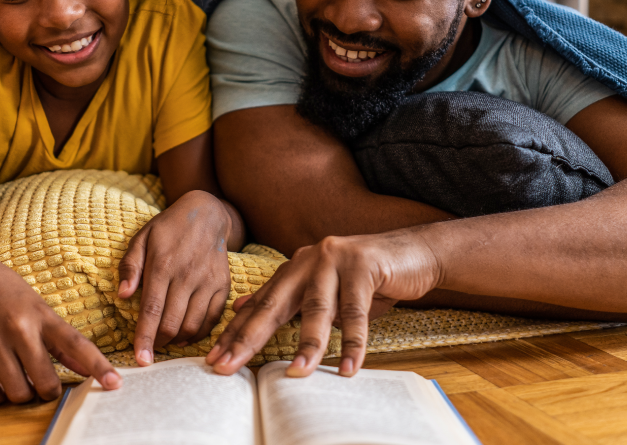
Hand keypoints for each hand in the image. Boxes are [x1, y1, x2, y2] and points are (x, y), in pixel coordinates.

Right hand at [0, 251, 120, 404]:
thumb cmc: (10, 293)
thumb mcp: (41, 309)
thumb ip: (61, 342)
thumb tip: (85, 369)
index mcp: (43, 316)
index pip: (77, 344)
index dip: (98, 366)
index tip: (115, 383)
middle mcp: (19, 327)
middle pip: (45, 381)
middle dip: (50, 392)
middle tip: (46, 386)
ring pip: (18, 391)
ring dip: (24, 396)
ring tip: (22, 385)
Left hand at [117, 190, 232, 364]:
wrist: (207, 214)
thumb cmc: (168, 228)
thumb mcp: (142, 238)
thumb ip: (130, 266)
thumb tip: (122, 295)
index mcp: (163, 265)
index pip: (152, 310)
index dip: (145, 338)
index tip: (141, 359)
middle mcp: (187, 275)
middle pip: (172, 322)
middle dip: (159, 343)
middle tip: (150, 351)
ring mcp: (208, 281)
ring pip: (194, 325)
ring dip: (178, 340)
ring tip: (166, 341)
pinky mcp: (223, 286)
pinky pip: (213, 319)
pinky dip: (200, 333)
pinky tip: (187, 336)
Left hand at [205, 232, 439, 377]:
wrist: (412, 254)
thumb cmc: (365, 278)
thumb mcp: (322, 289)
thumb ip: (285, 298)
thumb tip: (242, 308)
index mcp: (295, 267)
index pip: (260, 305)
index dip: (236, 333)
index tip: (214, 359)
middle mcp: (309, 260)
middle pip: (274, 305)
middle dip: (249, 338)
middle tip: (228, 366)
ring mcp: (336, 260)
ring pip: (317, 309)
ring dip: (308, 345)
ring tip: (297, 374)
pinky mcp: (364, 266)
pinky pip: (356, 311)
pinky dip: (353, 342)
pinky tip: (347, 367)